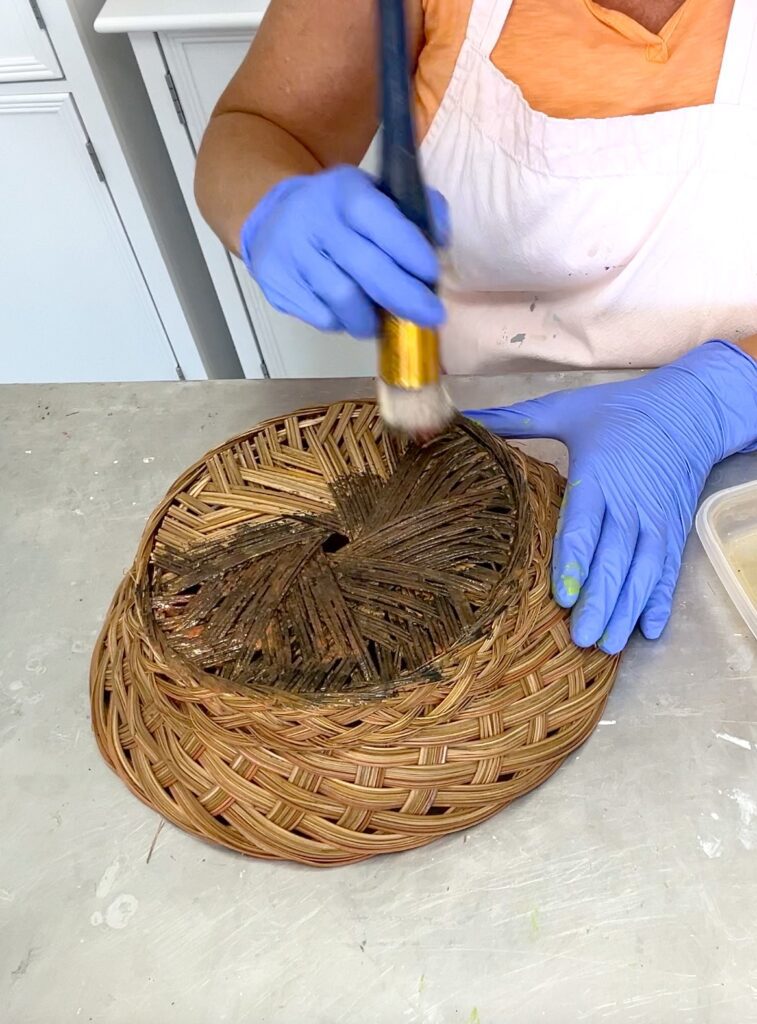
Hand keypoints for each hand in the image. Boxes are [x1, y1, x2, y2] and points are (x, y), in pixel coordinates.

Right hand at [239, 166, 447, 337]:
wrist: (273, 218)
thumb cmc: (339, 212)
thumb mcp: (375, 194)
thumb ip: (415, 210)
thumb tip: (441, 239)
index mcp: (344, 191)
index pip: (380, 220)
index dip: (409, 251)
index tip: (432, 276)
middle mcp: (313, 218)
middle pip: (365, 268)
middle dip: (404, 298)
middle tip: (429, 317)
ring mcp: (290, 251)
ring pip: (342, 299)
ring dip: (371, 319)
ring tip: (382, 320)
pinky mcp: (275, 281)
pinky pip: (320, 316)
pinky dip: (343, 323)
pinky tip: (349, 315)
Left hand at [468, 341, 756, 652]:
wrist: (689, 408)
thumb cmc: (619, 410)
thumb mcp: (565, 408)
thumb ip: (513, 419)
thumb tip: (461, 418)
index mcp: (598, 474)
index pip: (583, 525)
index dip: (573, 562)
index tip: (561, 595)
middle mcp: (629, 503)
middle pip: (613, 559)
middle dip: (598, 600)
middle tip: (581, 638)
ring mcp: (655, 520)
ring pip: (642, 572)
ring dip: (625, 610)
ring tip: (607, 645)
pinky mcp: (674, 530)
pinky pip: (668, 571)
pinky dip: (660, 602)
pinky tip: (649, 631)